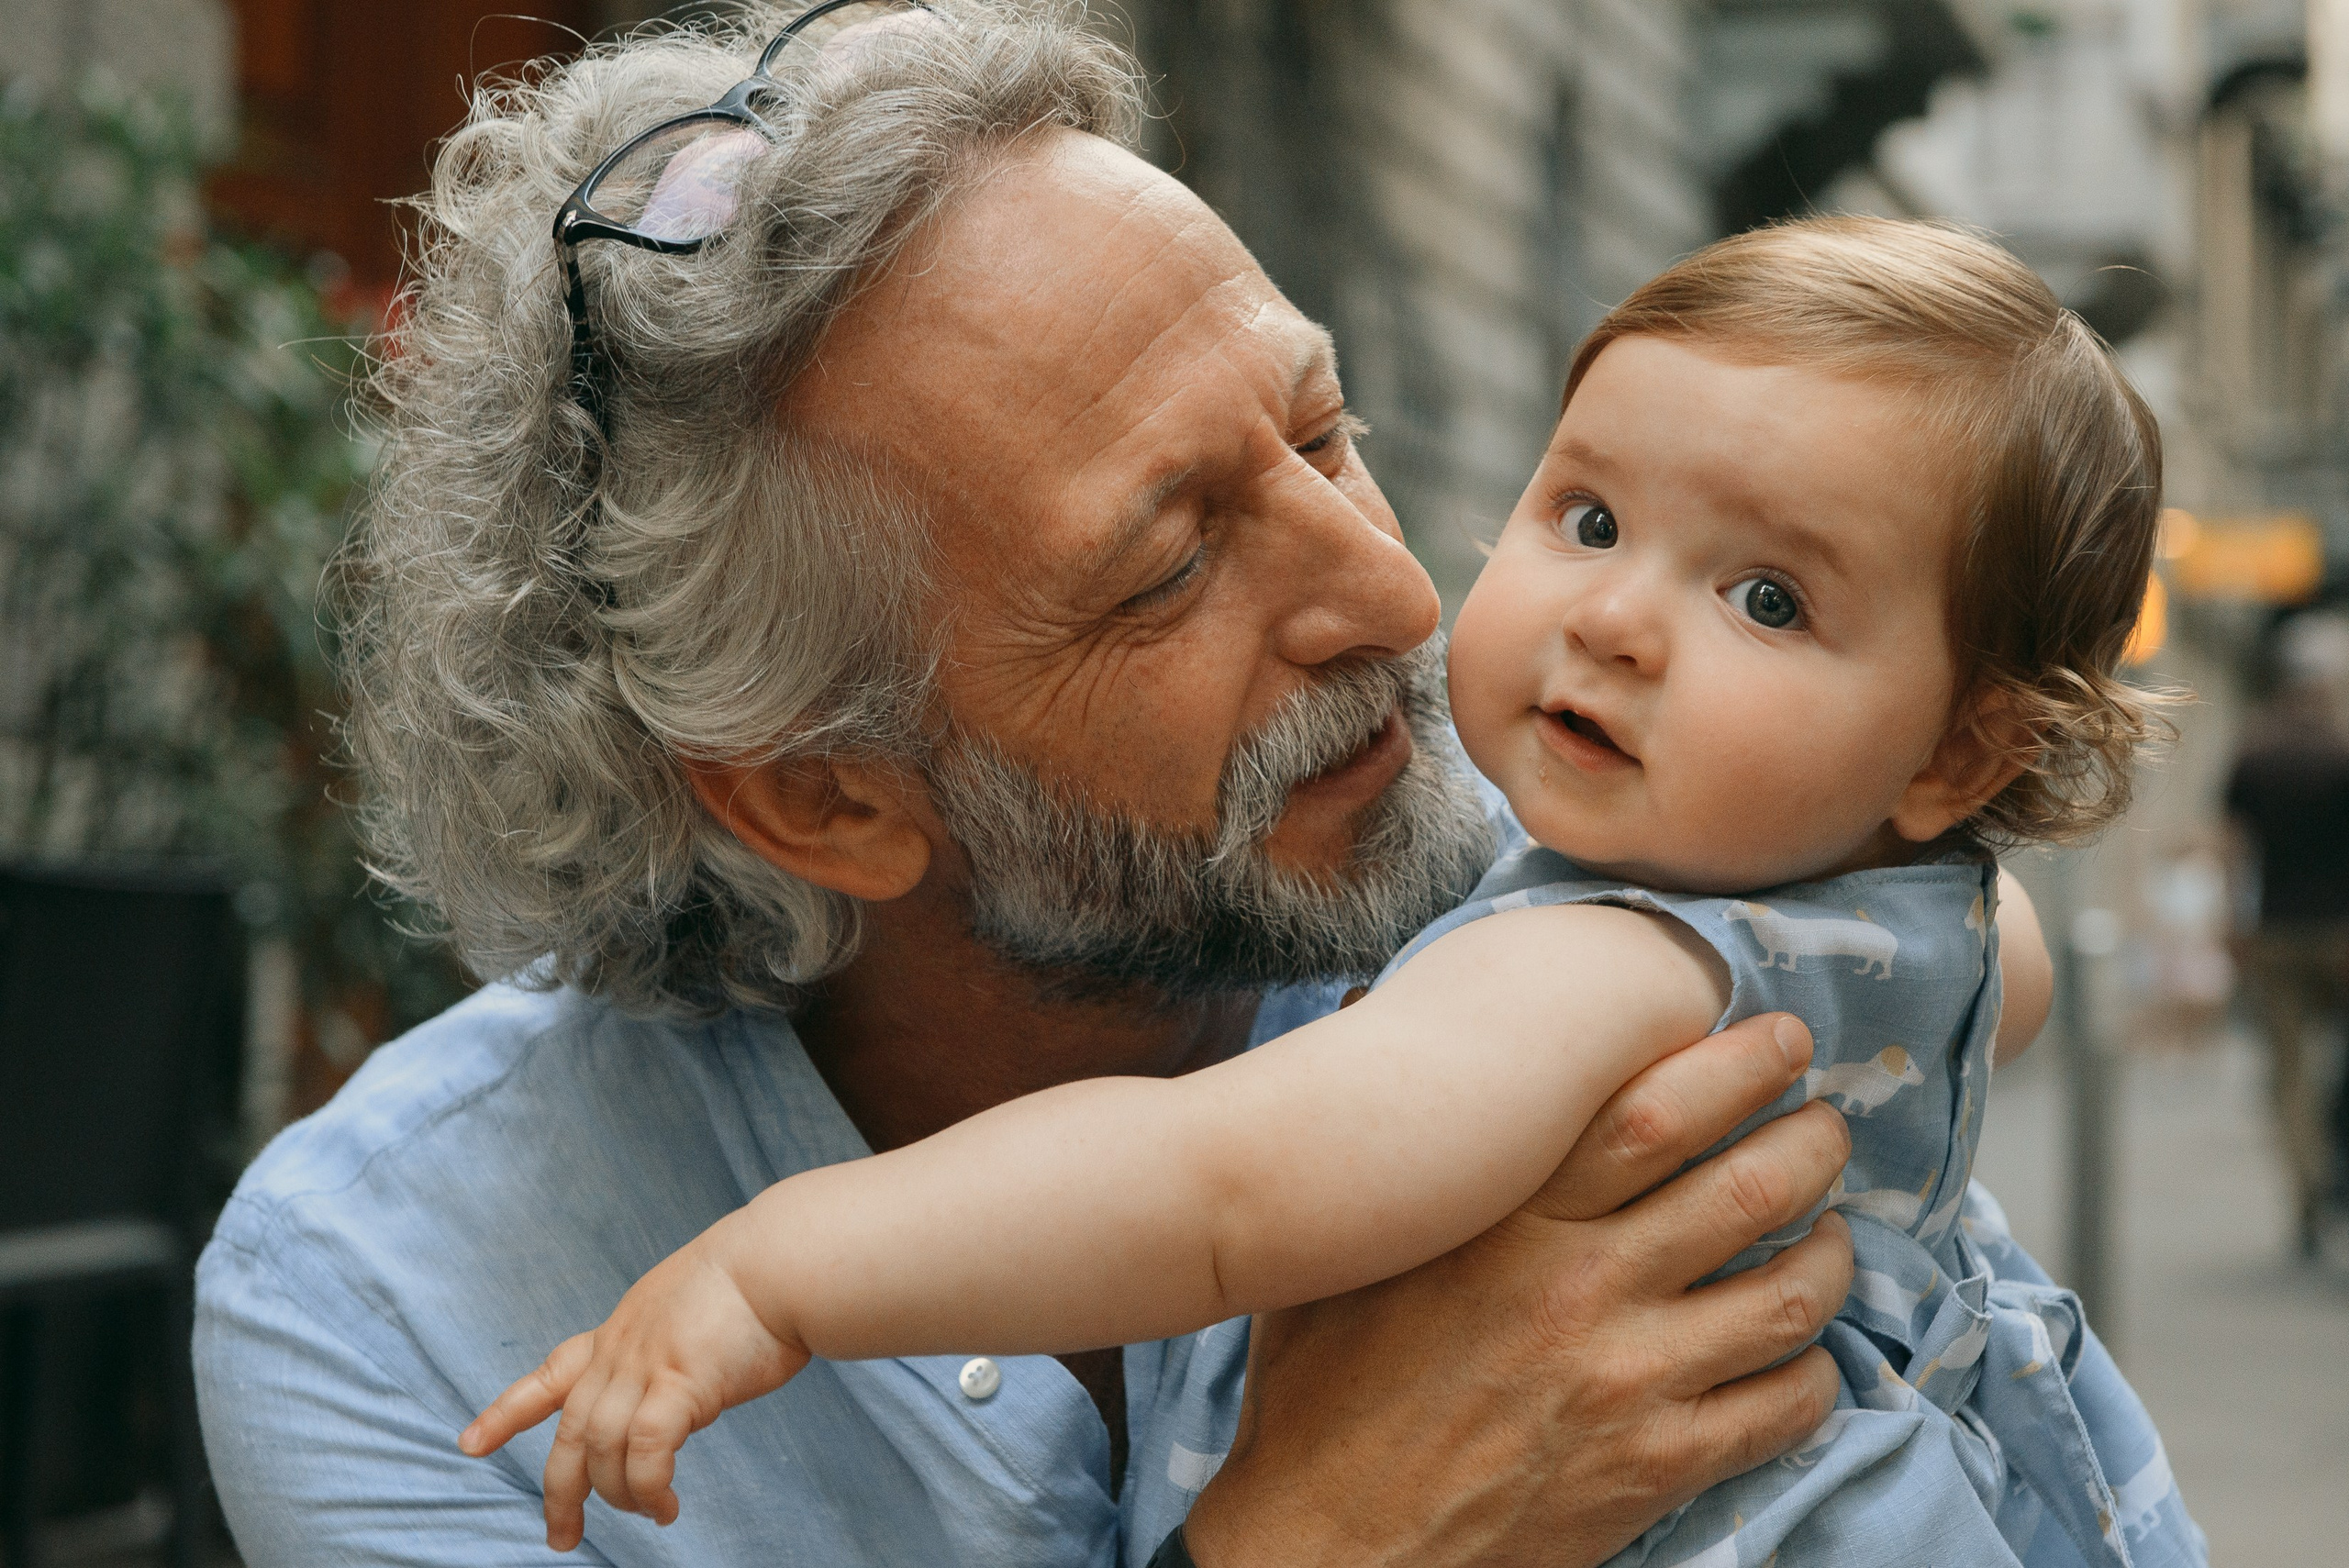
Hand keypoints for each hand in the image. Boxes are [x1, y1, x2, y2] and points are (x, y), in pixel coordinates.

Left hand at [457, 1221, 811, 1550]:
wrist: (780, 1260)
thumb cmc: (757, 1279)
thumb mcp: (689, 1310)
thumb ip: (669, 1351)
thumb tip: (677, 1389)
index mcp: (620, 1332)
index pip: (550, 1373)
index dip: (506, 1412)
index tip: (470, 1444)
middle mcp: (621, 1352)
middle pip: (568, 1432)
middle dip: (559, 1493)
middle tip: (561, 1538)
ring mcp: (645, 1366)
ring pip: (601, 1450)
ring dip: (621, 1495)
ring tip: (652, 1513)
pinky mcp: (680, 1384)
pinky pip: (646, 1452)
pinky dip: (649, 1488)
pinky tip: (666, 1508)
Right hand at [1182, 1012, 1853, 1567]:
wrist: (1326, 1542)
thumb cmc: (1321, 1393)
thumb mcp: (1339, 1252)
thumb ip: (1393, 1150)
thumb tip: (1368, 1010)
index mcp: (1508, 1221)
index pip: (1655, 1112)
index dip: (1738, 1064)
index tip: (1779, 1041)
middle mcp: (1581, 1288)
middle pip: (1748, 1188)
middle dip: (1813, 1142)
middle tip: (1826, 1125)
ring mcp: (1628, 1381)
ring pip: (1788, 1295)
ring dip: (1832, 1252)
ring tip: (1830, 1232)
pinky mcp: (1653, 1468)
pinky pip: (1780, 1408)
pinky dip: (1812, 1373)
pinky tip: (1799, 1353)